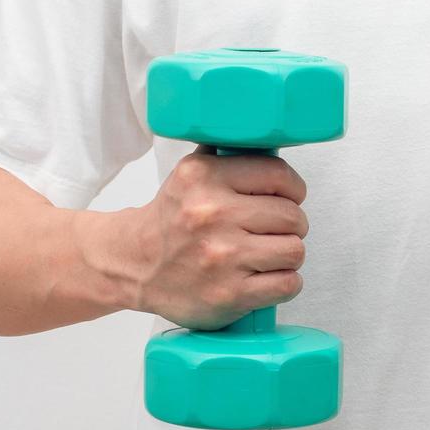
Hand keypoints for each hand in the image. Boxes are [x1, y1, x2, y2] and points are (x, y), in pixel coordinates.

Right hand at [130, 146, 308, 328]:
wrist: (134, 265)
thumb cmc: (172, 220)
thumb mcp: (189, 174)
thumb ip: (226, 153)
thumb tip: (265, 136)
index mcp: (204, 177)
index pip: (279, 174)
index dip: (293, 189)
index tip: (289, 198)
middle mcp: (212, 213)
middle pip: (292, 216)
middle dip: (291, 225)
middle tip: (274, 231)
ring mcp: (222, 256)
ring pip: (294, 250)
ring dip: (288, 254)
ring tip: (268, 254)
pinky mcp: (229, 293)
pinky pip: (288, 283)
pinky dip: (285, 282)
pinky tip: (266, 277)